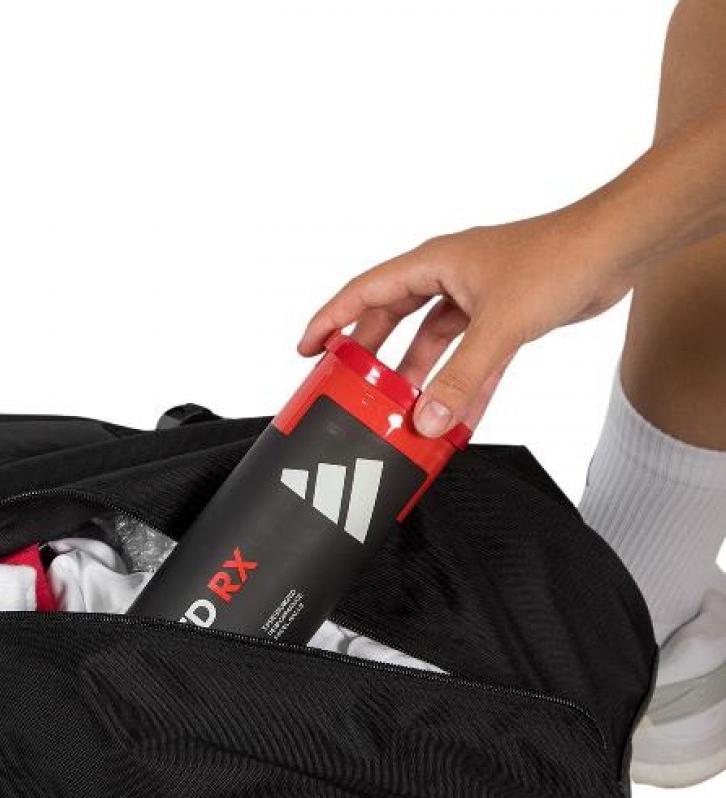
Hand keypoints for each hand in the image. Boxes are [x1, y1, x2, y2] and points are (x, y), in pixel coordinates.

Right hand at [298, 207, 636, 434]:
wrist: (620, 246)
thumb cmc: (562, 256)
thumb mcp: (500, 326)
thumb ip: (461, 378)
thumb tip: (428, 422)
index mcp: (434, 261)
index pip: (365, 292)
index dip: (331, 320)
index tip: (306, 348)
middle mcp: (450, 275)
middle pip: (392, 318)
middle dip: (371, 354)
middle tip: (347, 384)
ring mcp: (477, 295)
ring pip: (431, 340)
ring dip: (418, 376)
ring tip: (400, 410)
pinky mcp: (504, 315)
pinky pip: (468, 354)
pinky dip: (461, 382)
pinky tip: (456, 414)